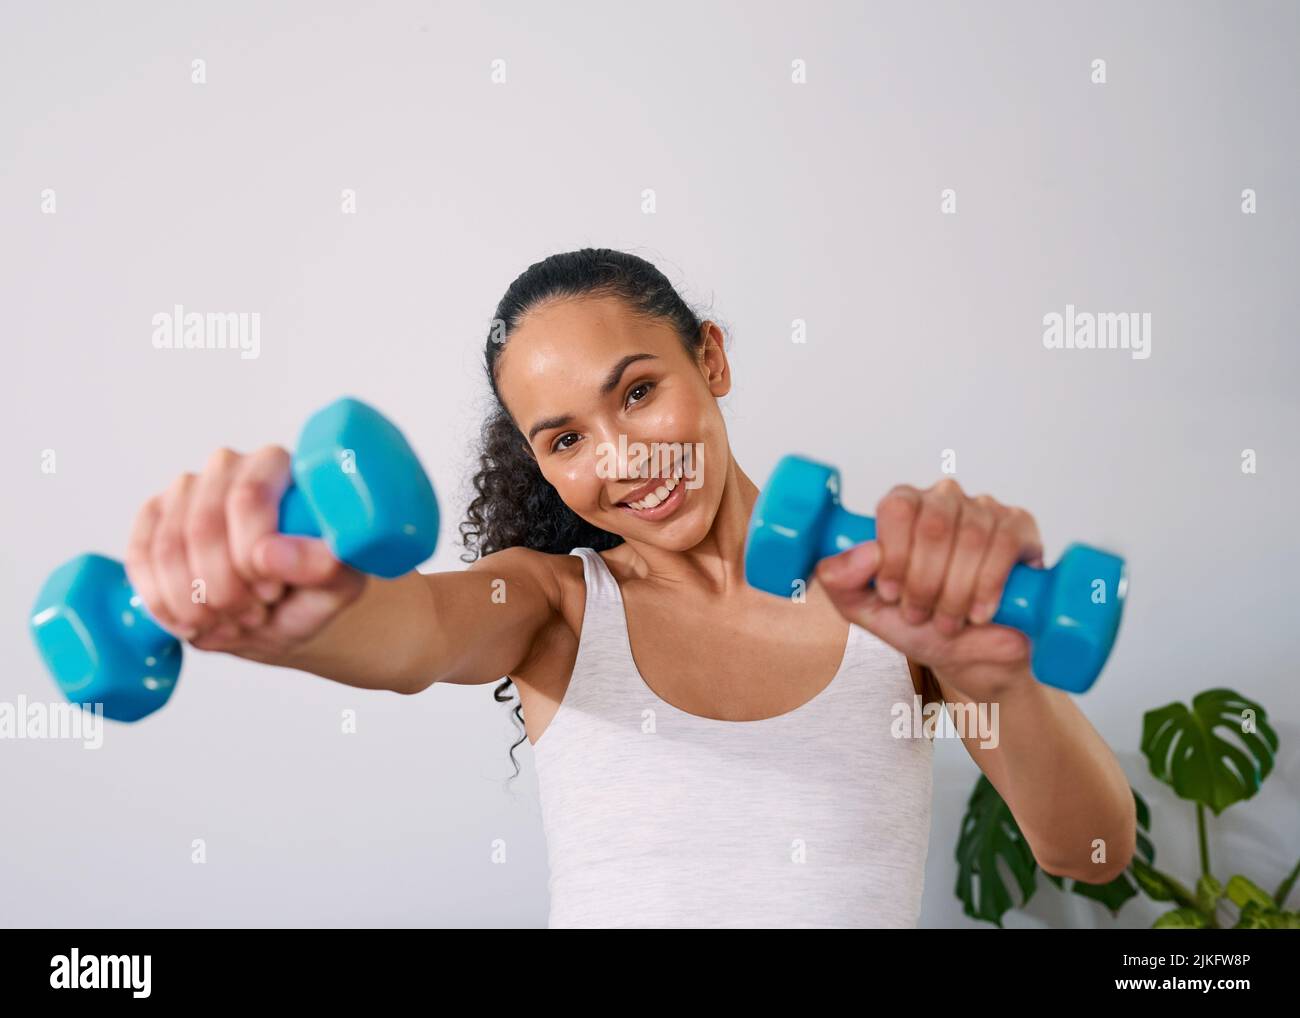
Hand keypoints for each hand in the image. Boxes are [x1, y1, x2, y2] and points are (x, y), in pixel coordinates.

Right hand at [123, 446, 366, 662]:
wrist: (279, 612)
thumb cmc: (313, 592)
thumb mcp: (337, 586)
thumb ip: (322, 566)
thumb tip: (270, 555)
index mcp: (280, 467)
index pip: (248, 497)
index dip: (251, 555)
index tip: (270, 592)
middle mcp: (229, 467)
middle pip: (203, 527)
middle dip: (224, 589)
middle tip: (251, 616)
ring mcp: (185, 491)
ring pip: (167, 549)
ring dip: (195, 603)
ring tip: (229, 621)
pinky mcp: (153, 518)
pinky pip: (140, 560)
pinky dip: (162, 603)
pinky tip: (191, 621)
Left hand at [814, 478, 1043, 698]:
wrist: (970, 656)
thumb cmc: (918, 624)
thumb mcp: (867, 610)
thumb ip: (842, 581)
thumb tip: (860, 555)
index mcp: (903, 507)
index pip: (897, 507)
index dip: (894, 556)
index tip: (891, 594)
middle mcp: (943, 499)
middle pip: (934, 524)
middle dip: (925, 582)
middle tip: (921, 614)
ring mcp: (984, 510)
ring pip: (971, 538)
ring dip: (955, 592)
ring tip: (948, 621)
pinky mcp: (1020, 528)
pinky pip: (1005, 545)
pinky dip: (988, 586)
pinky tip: (979, 613)